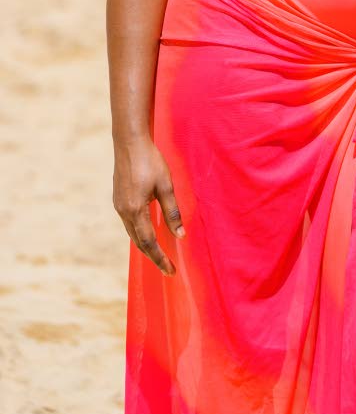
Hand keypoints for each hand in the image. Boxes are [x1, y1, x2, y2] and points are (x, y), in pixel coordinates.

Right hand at [113, 136, 183, 275]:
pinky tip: (148, 231)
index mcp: (136, 210)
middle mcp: (123, 212)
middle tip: (167, 267)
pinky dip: (139, 232)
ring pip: (132, 233)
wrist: (129, 142)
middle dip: (153, 256)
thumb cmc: (150, 161)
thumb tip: (180, 235)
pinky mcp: (118, 199)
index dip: (160, 258)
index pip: (149, 242)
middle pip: (139, 242)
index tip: (170, 271)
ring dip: (145, 245)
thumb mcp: (166, 185)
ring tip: (159, 254)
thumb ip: (172, 211)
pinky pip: (129, 223)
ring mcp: (118, 206)